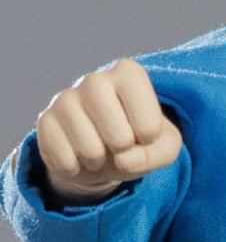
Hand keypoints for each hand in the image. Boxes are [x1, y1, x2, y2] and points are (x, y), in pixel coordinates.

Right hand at [36, 58, 181, 201]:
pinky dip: (76, 168)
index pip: (148, 118)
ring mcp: (66, 99)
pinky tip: (78, 156)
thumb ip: (157, 154)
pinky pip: (63, 158)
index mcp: (128, 74)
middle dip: (123, 148)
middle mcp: (95, 80)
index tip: (146, 134)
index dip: (149, 136)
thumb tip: (124, 160)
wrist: (104, 152)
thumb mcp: (163, 147)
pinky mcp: (45, 121)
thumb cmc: (140, 141)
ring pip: (88, 147)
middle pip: (116, 130)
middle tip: (121, 145)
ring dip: (99, 160)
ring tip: (100, 151)